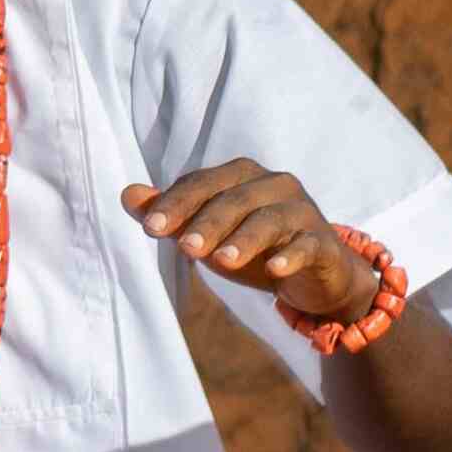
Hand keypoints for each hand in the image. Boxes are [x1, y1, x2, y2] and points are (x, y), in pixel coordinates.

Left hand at [126, 162, 379, 320]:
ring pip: (269, 220)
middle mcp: (273, 184)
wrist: (315, 275)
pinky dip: (290, 256)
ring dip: (244, 239)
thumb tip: (128, 195)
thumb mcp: (208, 231)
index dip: (174, 204)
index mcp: (240, 175)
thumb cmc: (253, 246)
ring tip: (221, 261)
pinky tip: (274, 270)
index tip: (149, 228)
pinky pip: (307, 245)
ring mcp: (302, 211)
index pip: (201, 183)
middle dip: (206, 223)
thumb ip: (170, 213)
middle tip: (184, 248)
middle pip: (233, 199)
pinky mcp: (324, 242)